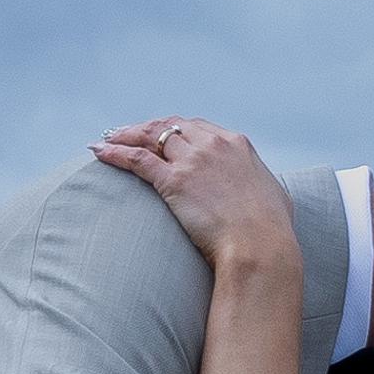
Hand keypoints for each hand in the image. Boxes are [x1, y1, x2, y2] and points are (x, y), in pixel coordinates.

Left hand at [94, 115, 299, 276]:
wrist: (260, 246)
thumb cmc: (271, 230)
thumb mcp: (274, 196)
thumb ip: (260, 185)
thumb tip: (261, 192)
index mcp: (237, 144)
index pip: (197, 127)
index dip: (174, 130)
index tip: (162, 134)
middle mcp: (213, 145)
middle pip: (170, 126)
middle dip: (147, 128)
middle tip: (128, 133)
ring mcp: (192, 161)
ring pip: (150, 136)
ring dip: (126, 136)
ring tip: (109, 139)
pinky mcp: (174, 181)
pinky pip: (137, 159)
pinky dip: (115, 153)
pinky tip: (99, 152)